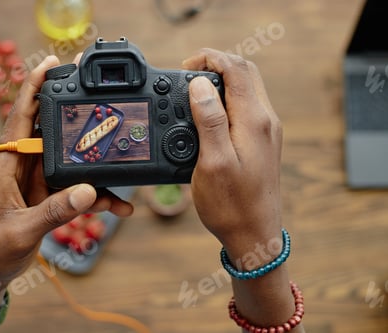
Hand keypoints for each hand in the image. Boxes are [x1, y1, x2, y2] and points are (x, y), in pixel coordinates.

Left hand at [0, 55, 132, 321]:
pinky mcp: (50, 198)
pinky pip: (78, 190)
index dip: (35, 87)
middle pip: (53, 130)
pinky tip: (119, 206)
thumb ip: (55, 211)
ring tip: (126, 170)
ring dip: (98, 166)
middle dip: (77, 114)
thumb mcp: (20, 230)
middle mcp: (25, 165)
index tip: (53, 64)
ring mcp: (39, 181)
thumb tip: (89, 191)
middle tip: (101, 96)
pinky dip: (98, 197)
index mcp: (8, 163)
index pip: (21, 115)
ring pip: (73, 162)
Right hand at [183, 49, 282, 254]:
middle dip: (216, 64)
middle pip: (245, 72)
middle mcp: (266, 121)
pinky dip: (227, 99)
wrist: (255, 235)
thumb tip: (200, 84)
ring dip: (222, 81)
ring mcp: (267, 131)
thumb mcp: (213, 162)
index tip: (185, 66)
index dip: (210, 58)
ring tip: (194, 92)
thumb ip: (209, 120)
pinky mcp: (263, 142)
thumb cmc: (231, 205)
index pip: (236, 68)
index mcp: (254, 120)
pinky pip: (246, 106)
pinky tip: (208, 114)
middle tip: (188, 75)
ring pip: (247, 88)